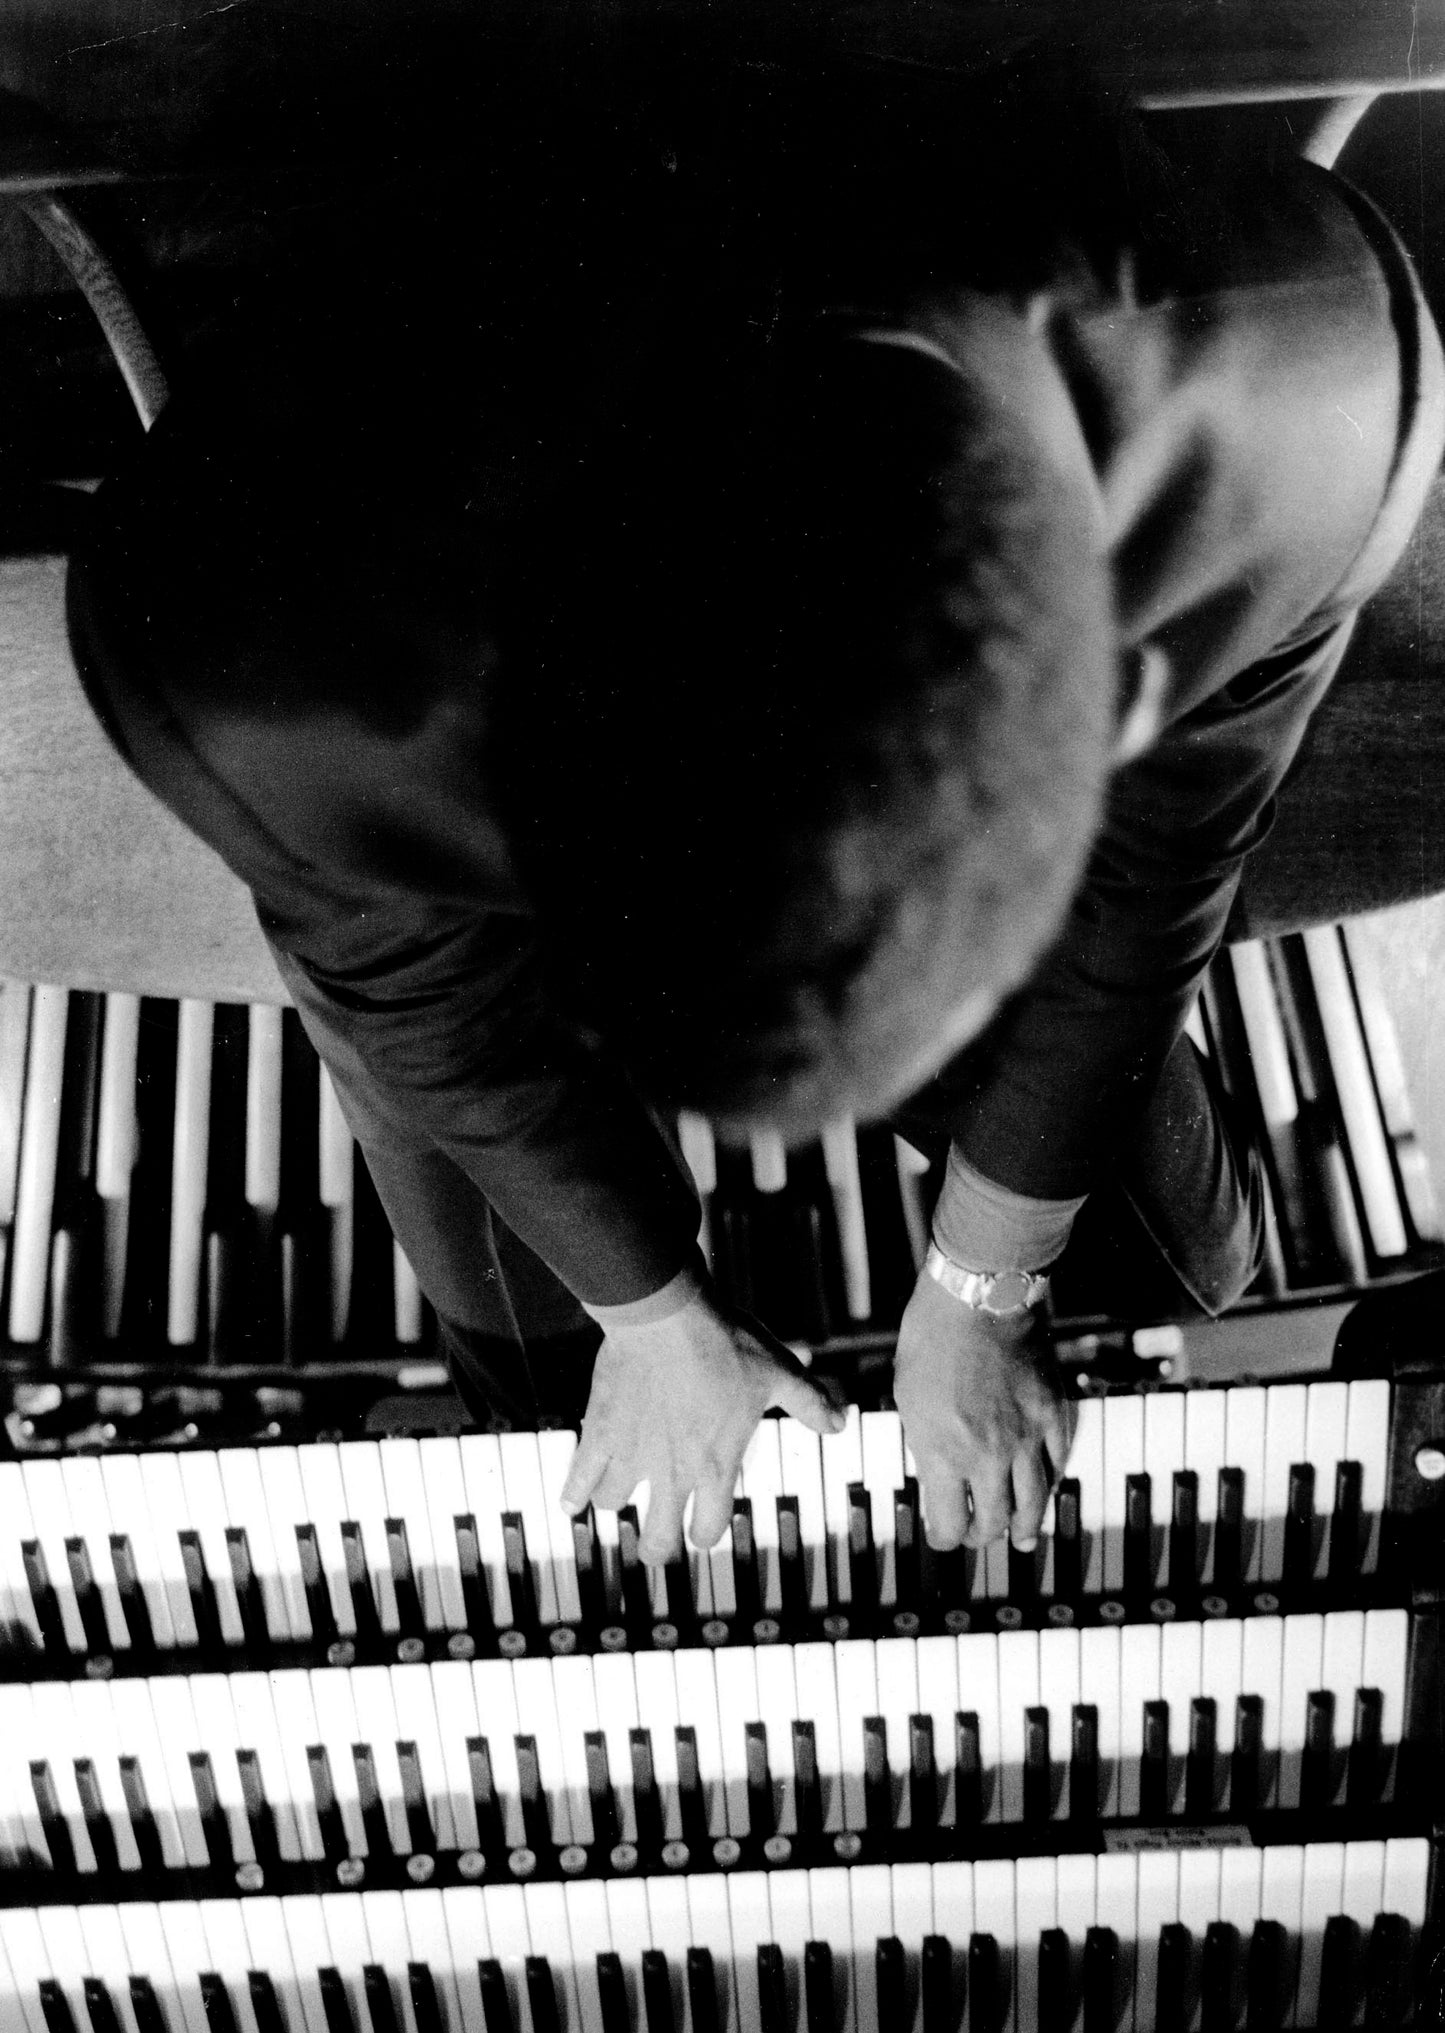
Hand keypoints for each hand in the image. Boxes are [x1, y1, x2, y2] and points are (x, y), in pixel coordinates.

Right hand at [560, 1285, 844, 1563]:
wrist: (668, 1315)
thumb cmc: (726, 1345)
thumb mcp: (780, 1373)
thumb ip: (809, 1404)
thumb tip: (841, 1423)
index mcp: (716, 1467)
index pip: (708, 1529)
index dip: (705, 1533)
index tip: (701, 1528)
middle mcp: (671, 1473)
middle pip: (656, 1540)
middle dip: (657, 1546)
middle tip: (656, 1541)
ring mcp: (631, 1455)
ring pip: (613, 1506)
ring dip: (615, 1505)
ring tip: (615, 1499)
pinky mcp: (600, 1432)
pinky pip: (578, 1477)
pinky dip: (573, 1493)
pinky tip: (569, 1502)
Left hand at [894, 1268, 1074, 1550]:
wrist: (979, 1297)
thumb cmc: (932, 1339)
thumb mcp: (908, 1398)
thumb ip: (925, 1442)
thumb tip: (938, 1472)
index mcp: (943, 1452)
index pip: (949, 1523)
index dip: (944, 1537)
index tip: (942, 1535)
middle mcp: (988, 1455)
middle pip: (994, 1521)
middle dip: (982, 1535)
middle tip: (978, 1534)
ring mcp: (1026, 1437)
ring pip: (1033, 1504)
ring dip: (1024, 1525)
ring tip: (1020, 1538)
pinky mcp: (1054, 1415)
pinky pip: (1058, 1464)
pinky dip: (1048, 1482)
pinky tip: (1042, 1489)